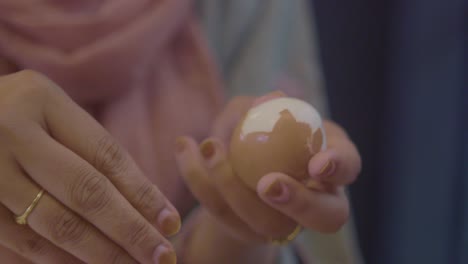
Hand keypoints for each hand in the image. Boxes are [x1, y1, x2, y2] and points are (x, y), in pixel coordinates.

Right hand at [0, 70, 179, 263]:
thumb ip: (88, 149)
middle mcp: (10, 130)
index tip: (171, 221)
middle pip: (86, 191)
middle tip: (163, 256)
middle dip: (130, 230)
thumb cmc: (14, 114)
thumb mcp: (49, 113)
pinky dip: (59, 259)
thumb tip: (146, 202)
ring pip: (54, 223)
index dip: (143, 192)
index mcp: (41, 99)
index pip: (106, 155)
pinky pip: (20, 241)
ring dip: (100, 252)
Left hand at [175, 91, 360, 245]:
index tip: (316, 164)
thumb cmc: (267, 132)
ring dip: (231, 185)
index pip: (349, 168)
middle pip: (324, 218)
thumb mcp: (269, 114)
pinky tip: (184, 145)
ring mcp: (280, 223)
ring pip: (265, 223)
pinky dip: (197, 177)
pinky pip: (220, 212)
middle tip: (266, 184)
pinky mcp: (243, 229)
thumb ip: (268, 106)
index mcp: (331, 168)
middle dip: (298, 203)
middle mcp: (315, 202)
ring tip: (209, 146)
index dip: (339, 168)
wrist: (244, 167)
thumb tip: (273, 98)